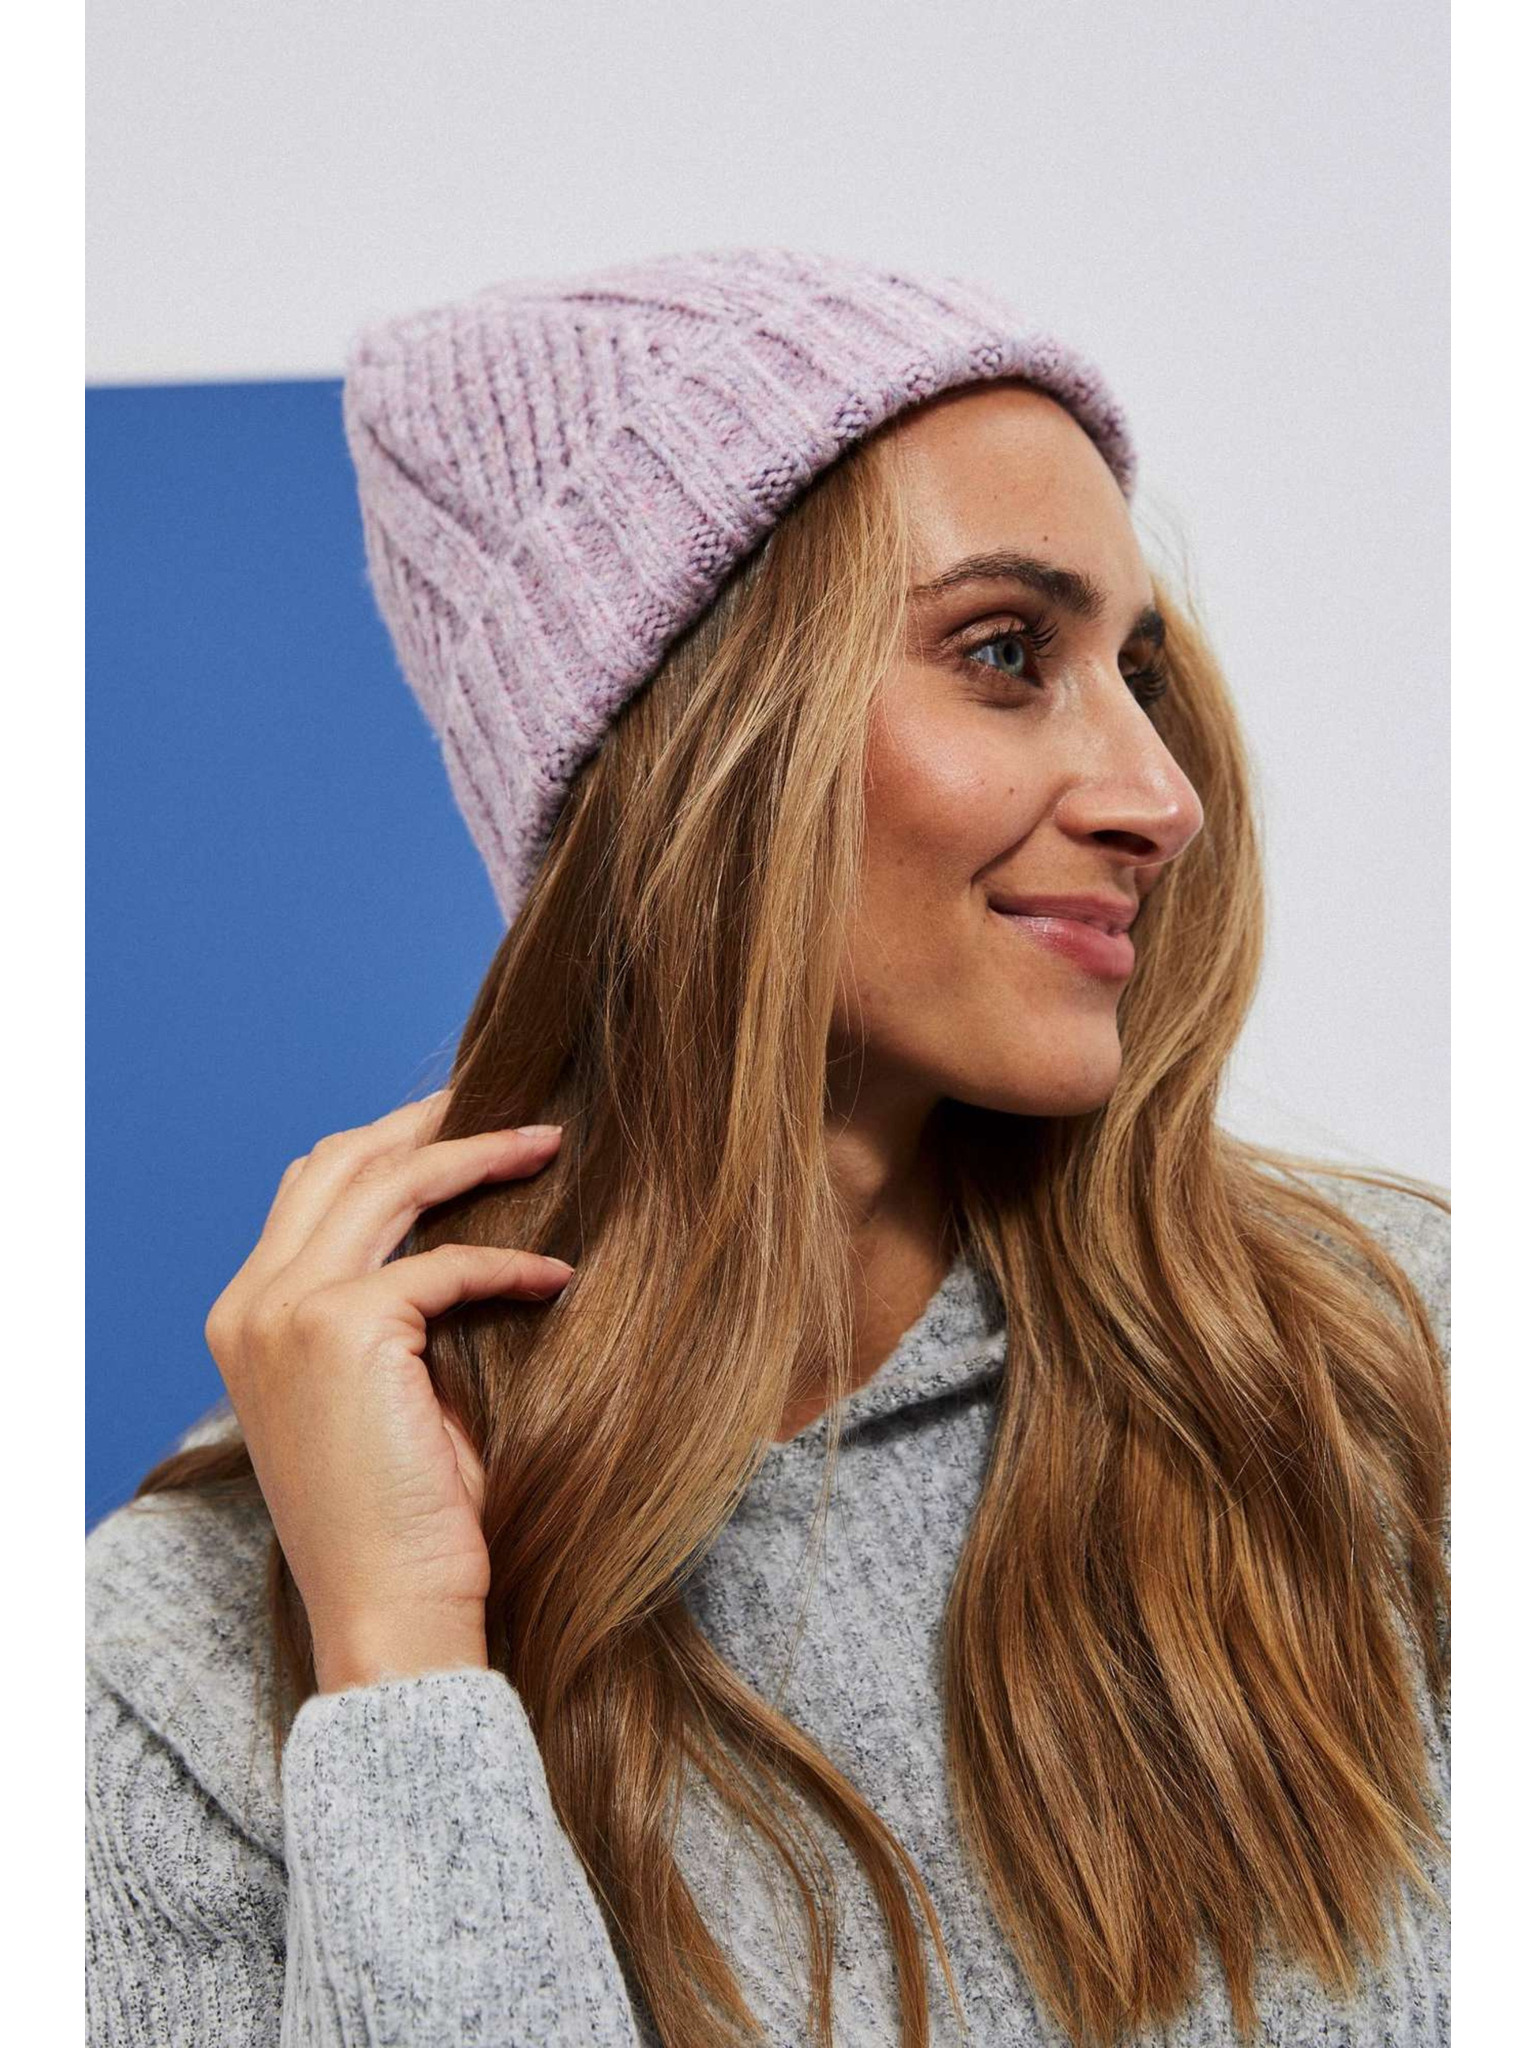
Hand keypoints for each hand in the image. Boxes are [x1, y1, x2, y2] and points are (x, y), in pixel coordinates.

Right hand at [202, 1090, 572, 1692]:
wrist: (390, 1612)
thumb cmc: (402, 1517)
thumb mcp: (380, 1392)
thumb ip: (396, 1308)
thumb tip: (467, 1225)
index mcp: (246, 1316)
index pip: (312, 1190)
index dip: (389, 1146)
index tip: (462, 1127)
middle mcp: (250, 1304)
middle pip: (343, 1163)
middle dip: (428, 1122)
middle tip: (509, 1104)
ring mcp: (285, 1312)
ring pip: (388, 1184)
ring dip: (474, 1153)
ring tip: (548, 1142)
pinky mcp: (341, 1330)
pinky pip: (444, 1264)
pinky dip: (509, 1263)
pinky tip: (559, 1277)